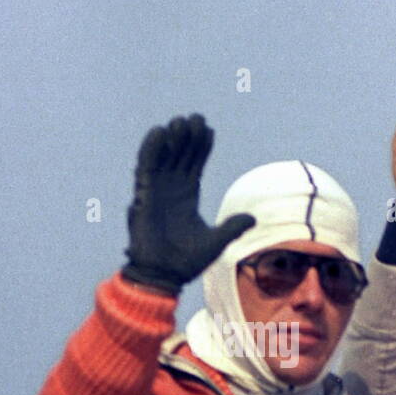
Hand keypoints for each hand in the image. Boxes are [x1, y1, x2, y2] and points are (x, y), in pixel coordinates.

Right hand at [121, 114, 254, 294]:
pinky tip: (159, 133)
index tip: (208, 129)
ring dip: (171, 138)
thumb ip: (232, 228)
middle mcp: (171, 190)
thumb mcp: (216, 242)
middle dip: (188, 137)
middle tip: (196, 118)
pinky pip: (146, 168)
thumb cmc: (187, 262)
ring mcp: (157, 192)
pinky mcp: (144, 196)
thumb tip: (251, 218)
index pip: (195, 165)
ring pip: (164, 157)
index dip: (201, 147)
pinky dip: (151, 150)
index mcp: (187, 197)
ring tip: (181, 121)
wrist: (165, 275)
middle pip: (181, 156)